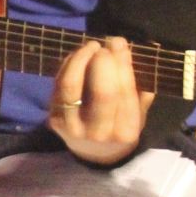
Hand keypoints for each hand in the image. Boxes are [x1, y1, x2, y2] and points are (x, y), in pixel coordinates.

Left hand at [47, 36, 151, 165]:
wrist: (93, 153)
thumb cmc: (120, 126)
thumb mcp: (139, 114)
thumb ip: (141, 90)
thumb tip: (136, 52)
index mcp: (126, 132)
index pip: (125, 94)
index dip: (122, 65)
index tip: (120, 42)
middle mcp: (99, 133)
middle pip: (101, 92)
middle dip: (103, 62)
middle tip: (106, 45)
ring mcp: (73, 128)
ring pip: (72, 86)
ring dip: (81, 59)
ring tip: (92, 45)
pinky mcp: (54, 120)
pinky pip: (59, 86)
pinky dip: (69, 65)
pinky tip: (79, 55)